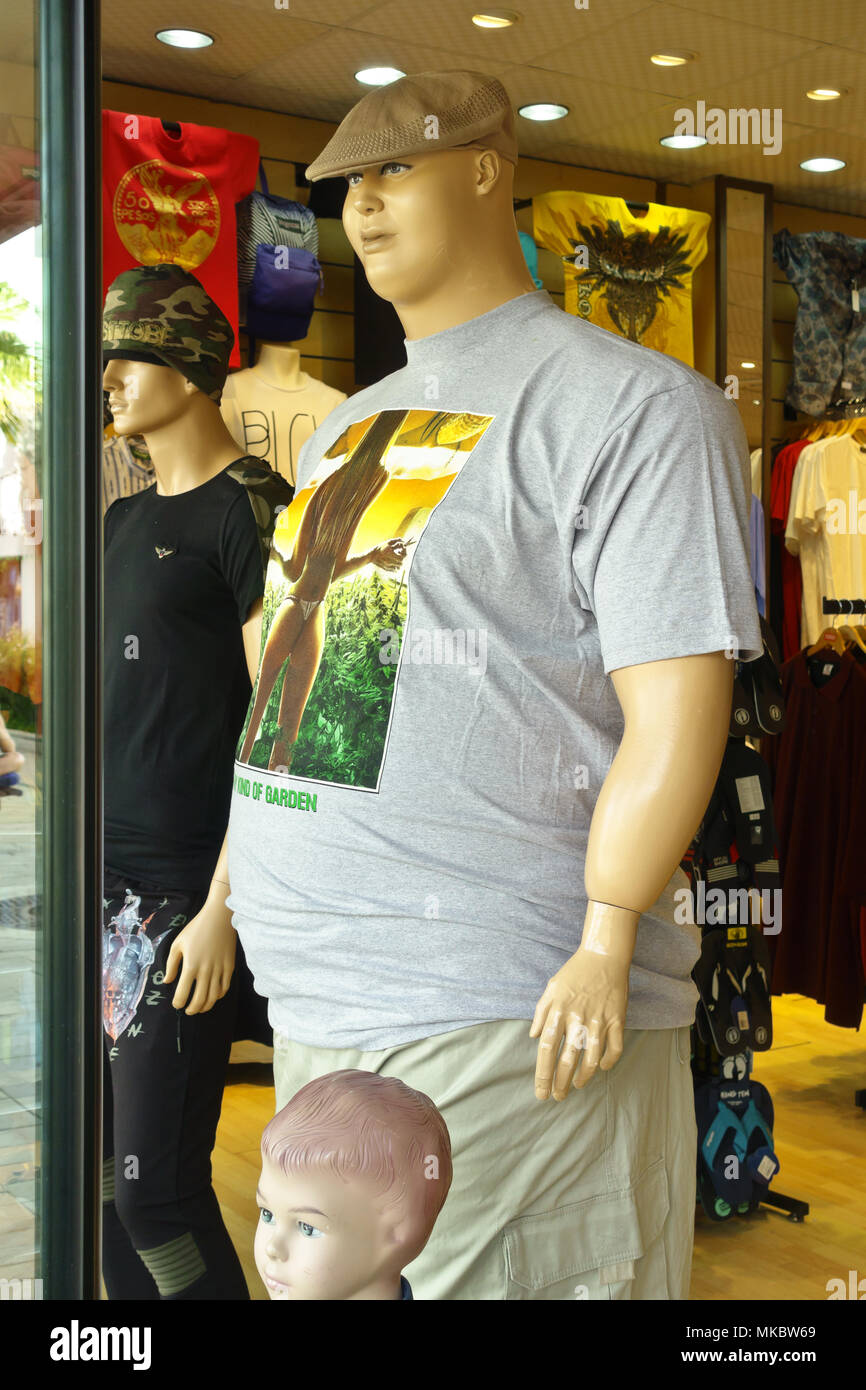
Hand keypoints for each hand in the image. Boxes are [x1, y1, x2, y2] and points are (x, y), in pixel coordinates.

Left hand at [163, 900, 236, 1013]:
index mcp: (190, 966)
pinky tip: (213, 996)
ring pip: (213, 997)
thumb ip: (171, 965)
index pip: (182, 994)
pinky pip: (224, 987)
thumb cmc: (196, 929)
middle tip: (188, 1011)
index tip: (176, 1004)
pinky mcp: (230, 967)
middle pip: (199, 1000)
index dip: (178, 1003)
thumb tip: (167, 981)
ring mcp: (219, 969)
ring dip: (206, 1006)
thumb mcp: (178, 944)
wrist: (219, 917)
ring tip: (200, 1008)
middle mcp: (206, 970)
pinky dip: (218, 996)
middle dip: (192, 1009)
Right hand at [370, 538, 408, 570]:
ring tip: (396, 556)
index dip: (405, 551)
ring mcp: (389, 566)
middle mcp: (391, 562)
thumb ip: (396, 541)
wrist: (371, 555)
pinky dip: (396, 566)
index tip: (403, 548)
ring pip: (399, 566)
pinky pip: (395, 570)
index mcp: (392, 555)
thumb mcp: (388, 542)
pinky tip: (393, 561)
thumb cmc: (379, 548)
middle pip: (402, 562)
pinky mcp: (387, 569)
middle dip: (402, 556)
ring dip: (400, 562)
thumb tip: (402, 540)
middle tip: (399, 552)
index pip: (404, 555)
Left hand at [529, 947, 628, 1098]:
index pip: (546, 1049)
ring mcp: (598, 1020)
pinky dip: (608, 1063)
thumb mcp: (551, 988)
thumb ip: (540, 1012)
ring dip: (583, 1077)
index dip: (543, 1074)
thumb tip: (533, 1037)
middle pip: (566, 1060)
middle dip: (560, 1083)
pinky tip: (601, 1069)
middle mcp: (577, 1018)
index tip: (541, 1091)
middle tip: (556, 1097)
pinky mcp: (617, 1020)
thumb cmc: (574, 973)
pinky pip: (614, 1049)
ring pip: (591, 1060)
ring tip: (576, 1086)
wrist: (603, 956)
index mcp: (558, 1011)